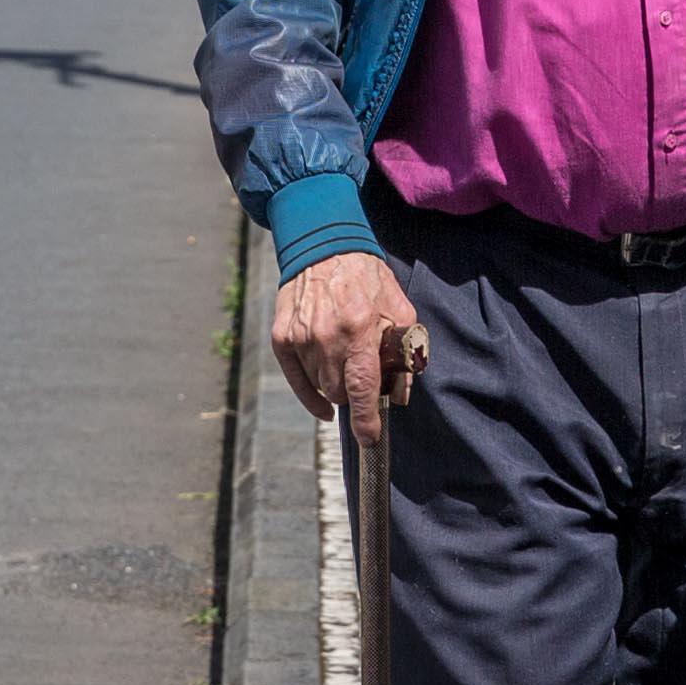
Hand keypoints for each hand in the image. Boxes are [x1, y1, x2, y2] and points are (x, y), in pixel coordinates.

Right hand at [273, 248, 424, 424]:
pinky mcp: (281, 337)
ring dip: (335, 384)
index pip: (361, 387)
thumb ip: (404, 353)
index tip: (369, 438)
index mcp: (358, 329)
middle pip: (339, 392)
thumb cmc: (366, 278)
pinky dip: (311, 393)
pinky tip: (323, 398)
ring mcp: (300, 337)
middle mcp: (325, 336)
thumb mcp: (399, 309)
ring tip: (345, 357)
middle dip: (355, 392)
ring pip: (320, 386)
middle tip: (364, 372)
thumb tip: (400, 395)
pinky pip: (297, 379)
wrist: (323, 245)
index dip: (365, 419)